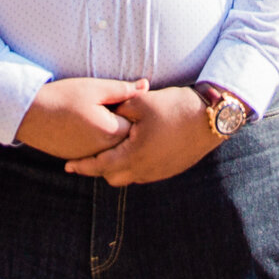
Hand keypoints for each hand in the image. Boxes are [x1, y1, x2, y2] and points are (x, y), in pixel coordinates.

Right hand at [16, 77, 146, 159]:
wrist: (30, 113)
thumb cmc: (63, 97)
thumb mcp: (95, 88)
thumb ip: (123, 89)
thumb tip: (146, 85)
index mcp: (110, 132)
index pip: (137, 126)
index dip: (134, 112)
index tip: (124, 101)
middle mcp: (102, 151)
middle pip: (125, 141)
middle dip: (125, 125)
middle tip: (112, 107)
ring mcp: (89, 158)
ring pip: (110, 149)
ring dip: (111, 136)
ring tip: (98, 116)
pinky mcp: (77, 159)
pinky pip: (96, 153)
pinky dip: (96, 142)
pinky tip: (87, 126)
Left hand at [63, 85, 221, 184]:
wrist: (210, 119)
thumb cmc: (175, 108)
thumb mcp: (142, 101)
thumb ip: (119, 108)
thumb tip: (104, 111)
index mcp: (134, 156)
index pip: (100, 166)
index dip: (82, 166)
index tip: (67, 165)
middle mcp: (145, 170)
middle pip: (113, 177)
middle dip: (99, 168)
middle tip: (88, 156)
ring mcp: (158, 172)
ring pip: (129, 176)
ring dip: (117, 167)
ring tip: (110, 151)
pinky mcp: (169, 169)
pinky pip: (143, 173)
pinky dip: (133, 164)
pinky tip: (134, 148)